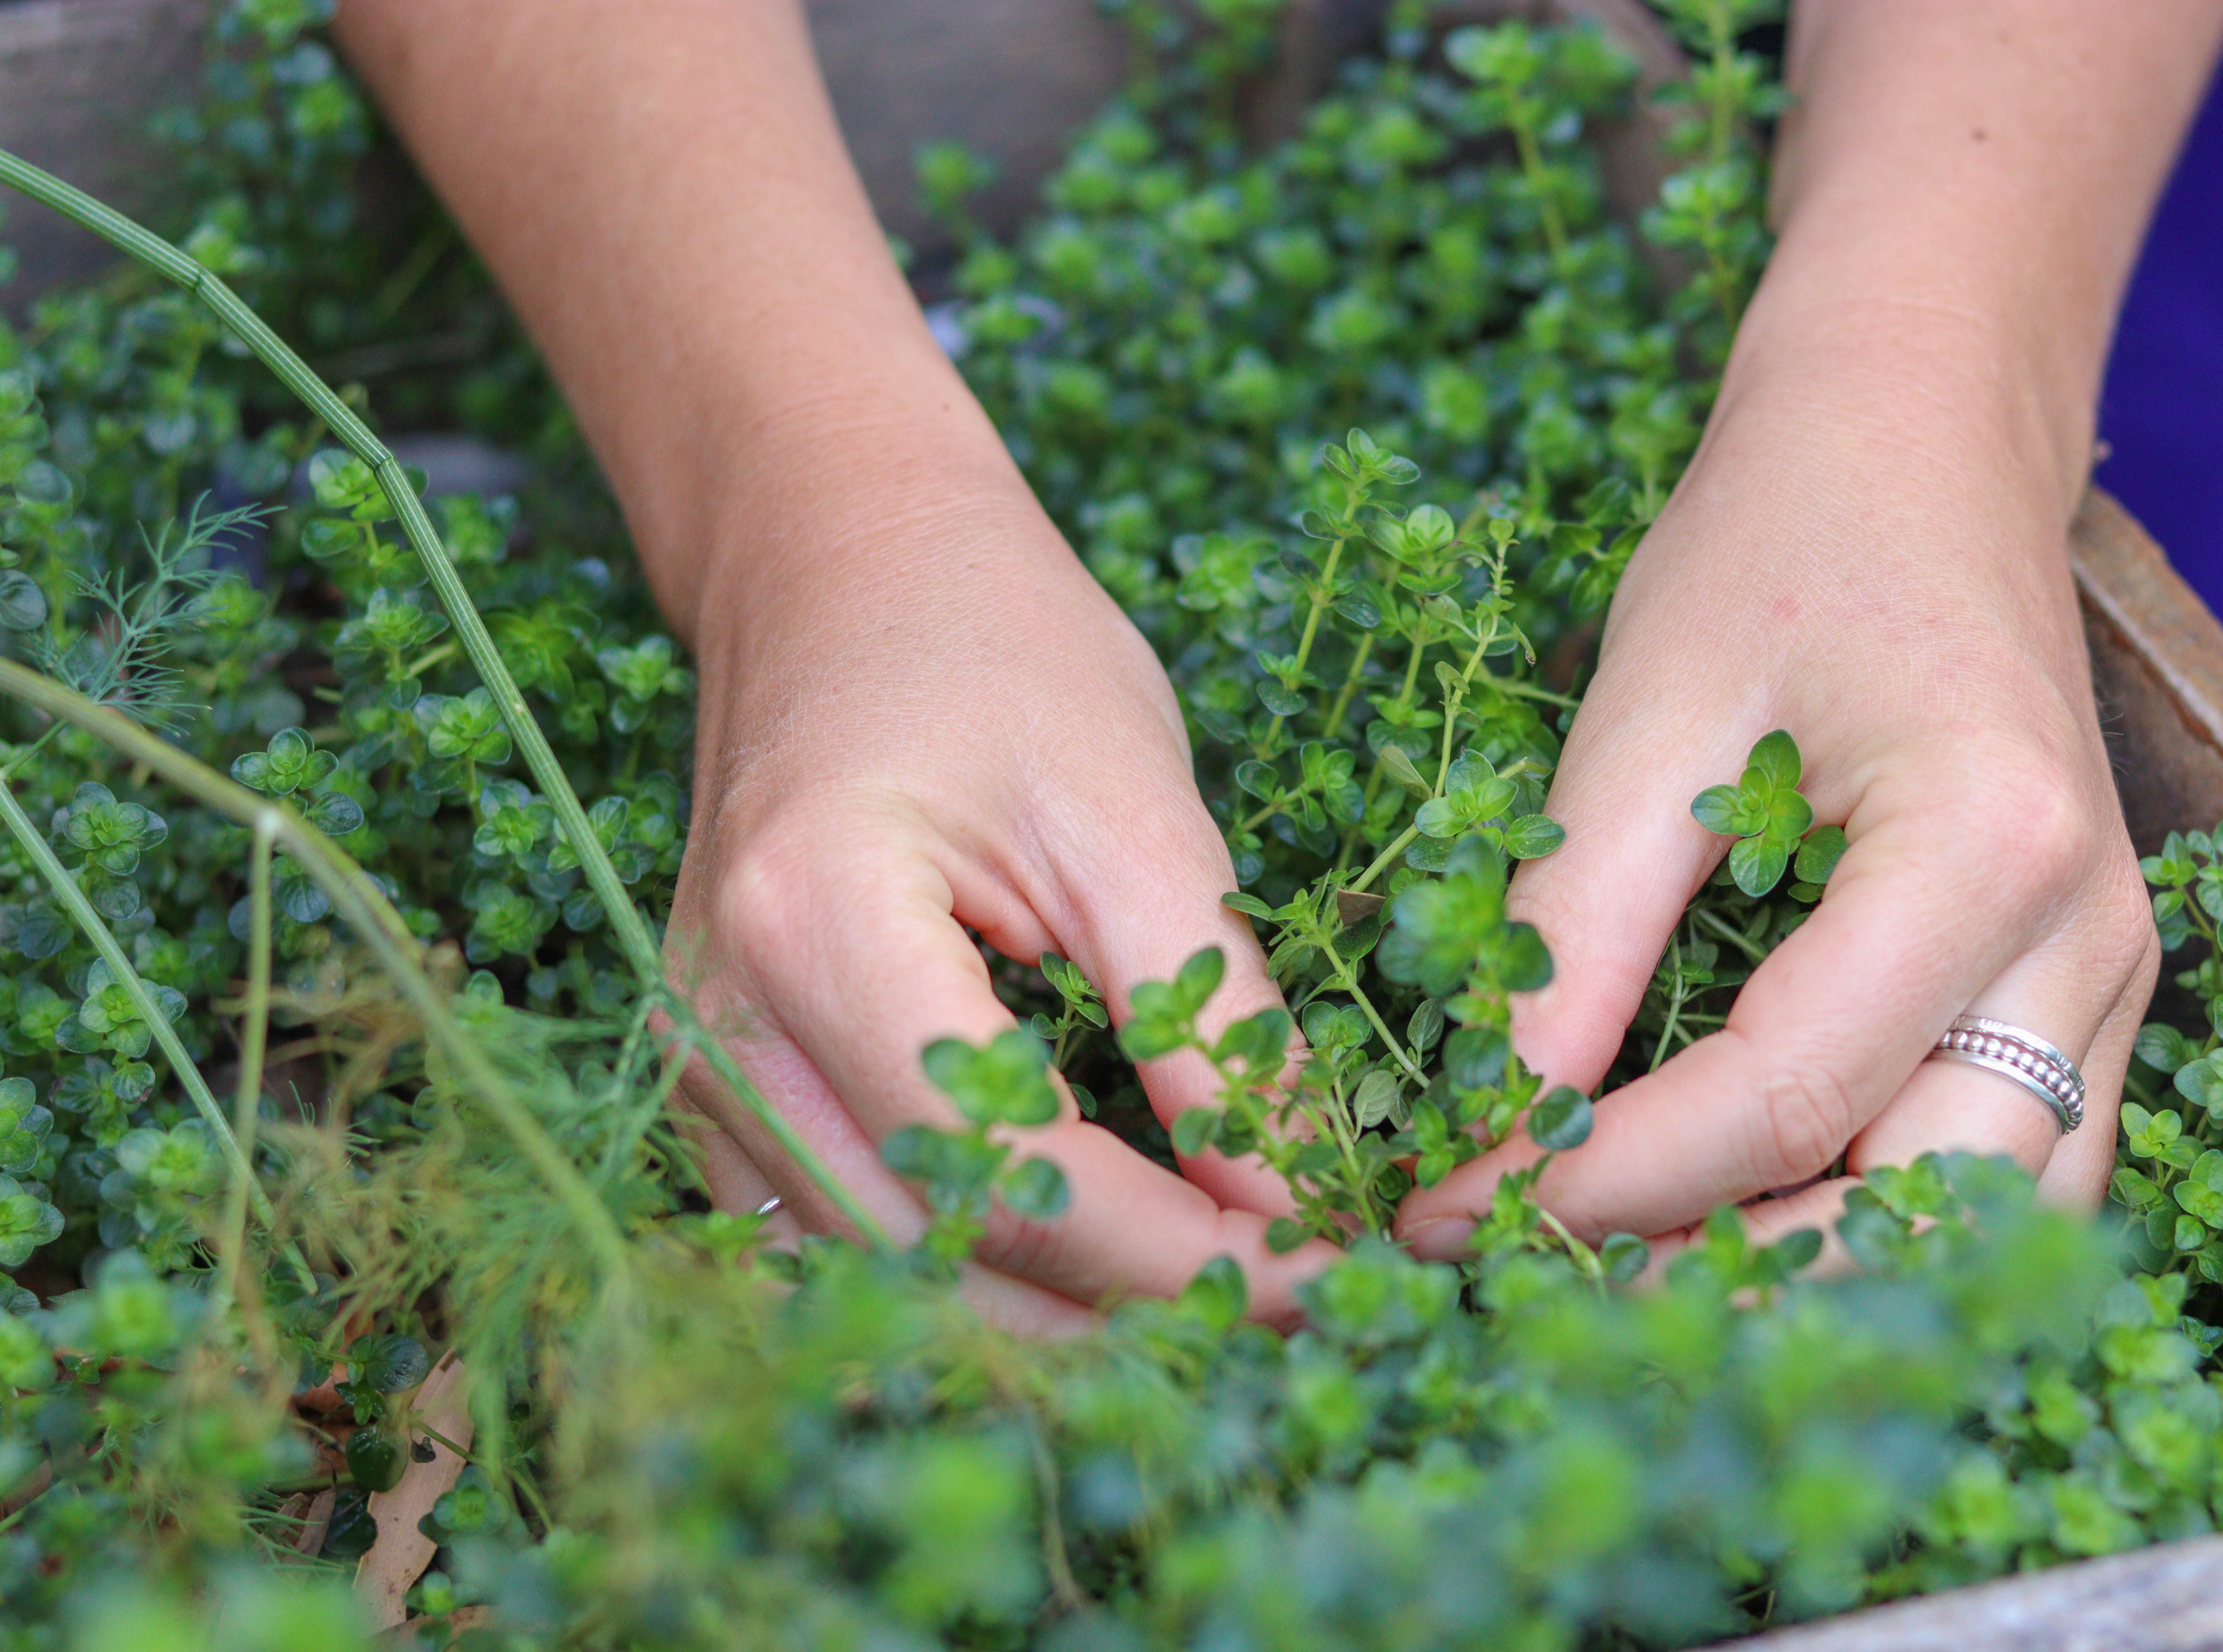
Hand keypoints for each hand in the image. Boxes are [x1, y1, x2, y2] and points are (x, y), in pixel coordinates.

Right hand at [669, 441, 1330, 1325]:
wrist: (843, 566)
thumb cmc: (999, 651)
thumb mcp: (1138, 819)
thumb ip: (1212, 1023)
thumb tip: (1296, 1209)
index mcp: (815, 929)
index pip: (1006, 1169)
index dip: (1177, 1252)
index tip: (1326, 1271)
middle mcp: (719, 1027)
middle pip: (936, 1254)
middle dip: (1130, 1315)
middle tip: (1298, 1310)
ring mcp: (698, 1070)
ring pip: (882, 1281)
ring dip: (1055, 1325)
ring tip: (1216, 1311)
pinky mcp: (720, 1087)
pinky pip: (839, 1241)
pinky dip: (970, 1280)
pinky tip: (1090, 1283)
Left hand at [1397, 315, 2158, 1259]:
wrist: (1919, 442)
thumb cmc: (1780, 541)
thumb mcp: (1647, 711)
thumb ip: (1576, 929)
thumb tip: (1490, 1125)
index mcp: (1991, 849)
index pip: (1785, 1097)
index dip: (1606, 1184)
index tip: (1451, 1215)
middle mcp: (2089, 940)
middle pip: (1918, 1207)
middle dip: (1716, 1278)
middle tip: (1529, 1283)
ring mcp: (2108, 975)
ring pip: (1984, 1220)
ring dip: (1806, 1276)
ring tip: (1622, 1273)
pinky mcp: (2079, 986)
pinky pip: (2000, 1164)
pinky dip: (1871, 1219)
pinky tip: (1729, 1217)